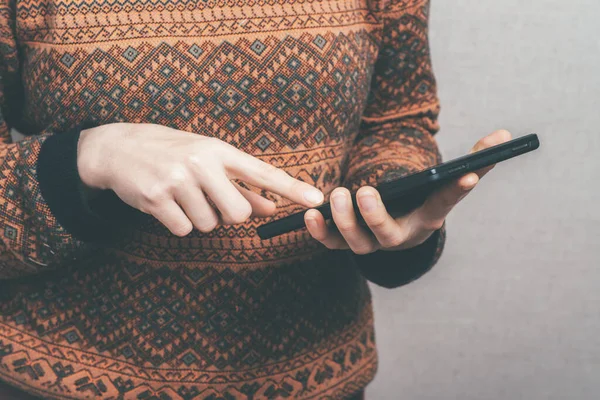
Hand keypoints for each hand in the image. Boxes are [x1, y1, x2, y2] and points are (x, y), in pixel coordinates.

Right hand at [77, 123, 323, 235]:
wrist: (118, 147)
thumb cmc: (172, 154)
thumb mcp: (208, 161)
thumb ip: (241, 186)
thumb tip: (272, 209)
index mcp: (219, 150)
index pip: (263, 172)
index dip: (292, 189)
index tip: (317, 200)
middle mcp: (202, 163)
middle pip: (239, 214)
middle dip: (228, 216)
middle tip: (207, 199)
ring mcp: (178, 180)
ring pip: (209, 225)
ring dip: (198, 218)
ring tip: (180, 195)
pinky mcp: (157, 198)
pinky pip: (183, 230)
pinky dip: (176, 224)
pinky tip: (164, 204)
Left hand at [304, 130, 511, 253]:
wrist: (398, 229)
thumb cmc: (421, 201)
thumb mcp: (445, 182)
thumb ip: (474, 159)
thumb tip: (505, 134)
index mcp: (427, 217)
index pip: (445, 202)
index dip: (457, 189)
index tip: (467, 173)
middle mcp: (399, 235)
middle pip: (387, 234)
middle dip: (374, 215)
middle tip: (362, 191)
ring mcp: (371, 242)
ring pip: (356, 242)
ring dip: (344, 221)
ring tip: (338, 194)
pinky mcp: (346, 241)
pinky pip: (331, 243)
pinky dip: (320, 232)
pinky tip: (311, 214)